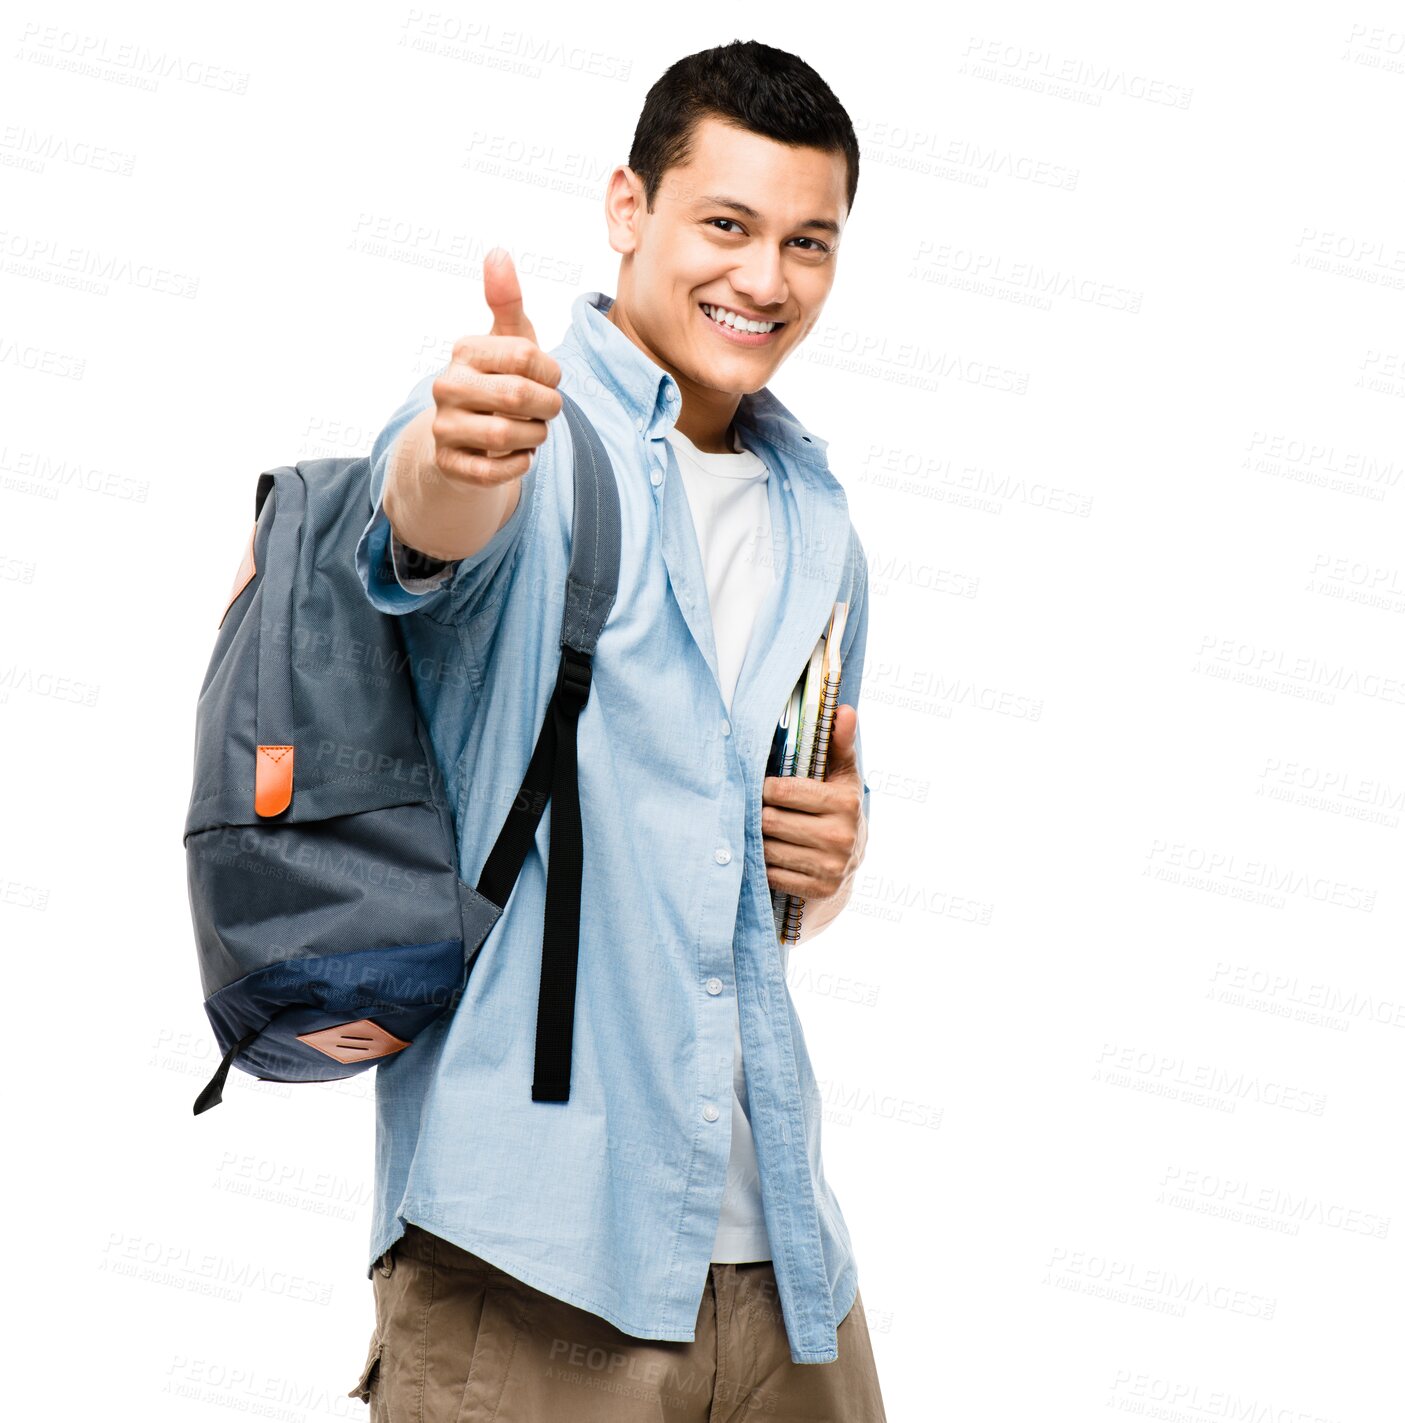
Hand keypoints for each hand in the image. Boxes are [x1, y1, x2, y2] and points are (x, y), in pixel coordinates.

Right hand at [428, 247, 563, 485]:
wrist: (465, 440)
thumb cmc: (497, 382)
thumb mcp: (507, 341)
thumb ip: (507, 300)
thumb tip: (497, 251)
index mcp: (464, 351)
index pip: (526, 356)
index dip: (552, 373)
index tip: (551, 380)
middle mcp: (446, 386)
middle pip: (517, 396)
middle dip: (548, 407)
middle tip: (551, 410)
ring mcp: (443, 427)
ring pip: (503, 436)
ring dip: (535, 437)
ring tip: (535, 432)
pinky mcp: (448, 465)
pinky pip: (491, 472)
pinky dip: (518, 465)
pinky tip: (521, 455)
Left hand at [761, 704, 865, 901]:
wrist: (851, 859)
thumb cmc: (837, 806)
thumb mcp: (841, 774)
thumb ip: (838, 742)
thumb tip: (843, 709)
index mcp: (845, 803)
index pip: (783, 792)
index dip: (764, 788)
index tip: (762, 787)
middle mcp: (841, 837)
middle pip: (770, 822)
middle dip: (757, 814)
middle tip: (753, 810)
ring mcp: (831, 867)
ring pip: (767, 849)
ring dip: (755, 840)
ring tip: (756, 830)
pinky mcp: (819, 890)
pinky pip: (772, 875)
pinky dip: (762, 865)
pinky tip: (765, 854)